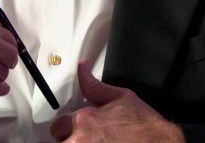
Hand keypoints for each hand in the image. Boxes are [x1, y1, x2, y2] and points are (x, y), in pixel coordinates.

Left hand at [50, 60, 183, 142]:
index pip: (58, 126)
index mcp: (85, 120)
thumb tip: (82, 69)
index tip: (73, 130)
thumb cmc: (145, 127)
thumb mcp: (121, 97)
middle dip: (69, 140)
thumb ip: (94, 86)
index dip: (66, 127)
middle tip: (87, 138)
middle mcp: (81, 141)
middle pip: (60, 142)